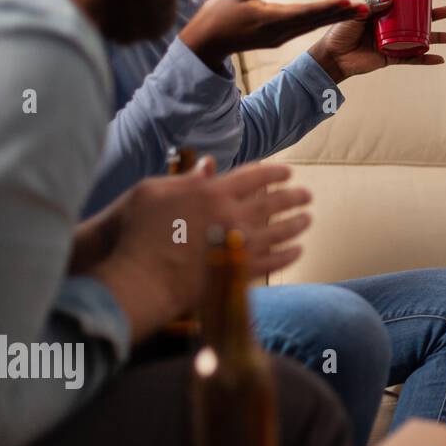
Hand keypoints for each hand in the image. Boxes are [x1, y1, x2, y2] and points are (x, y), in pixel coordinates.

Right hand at [91, 157, 313, 341]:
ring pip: (281, 231)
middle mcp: (233, 216)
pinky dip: (289, 255)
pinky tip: (297, 250)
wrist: (140, 279)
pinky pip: (274, 261)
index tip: (289, 173)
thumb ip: (185, 179)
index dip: (275, 172)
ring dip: (297, 224)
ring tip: (308, 219)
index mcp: (214, 193)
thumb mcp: (151, 192)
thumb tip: (210, 166)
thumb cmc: (138, 233)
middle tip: (308, 196)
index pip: (256, 176)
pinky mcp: (241, 274)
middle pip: (275, 202)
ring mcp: (240, 246)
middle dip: (295, 196)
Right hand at [179, 0, 357, 71]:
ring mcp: (282, 37)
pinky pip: (307, 28)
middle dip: (344, 14)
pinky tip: (337, 15)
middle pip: (318, 20)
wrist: (206, 44)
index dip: (329, 6)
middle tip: (369, 9)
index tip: (350, 2)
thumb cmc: (217, 15)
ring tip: (361, 11)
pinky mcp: (280, 38)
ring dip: (338, 17)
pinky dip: (324, 20)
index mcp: (272, 20)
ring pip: (315, 25)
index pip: (307, 11)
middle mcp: (281, 32)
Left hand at [308, 2, 445, 83]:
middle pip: (418, 20)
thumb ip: (372, 6)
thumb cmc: (340, 31)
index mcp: (383, 14)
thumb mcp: (356, 14)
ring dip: (436, 39)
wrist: (333, 56)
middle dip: (435, 17)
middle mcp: (391, 27)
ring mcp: (393, 43)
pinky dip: (425, 59)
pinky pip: (412, 59)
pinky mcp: (391, 58)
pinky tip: (439, 59)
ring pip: (419, 40)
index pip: (404, 4)